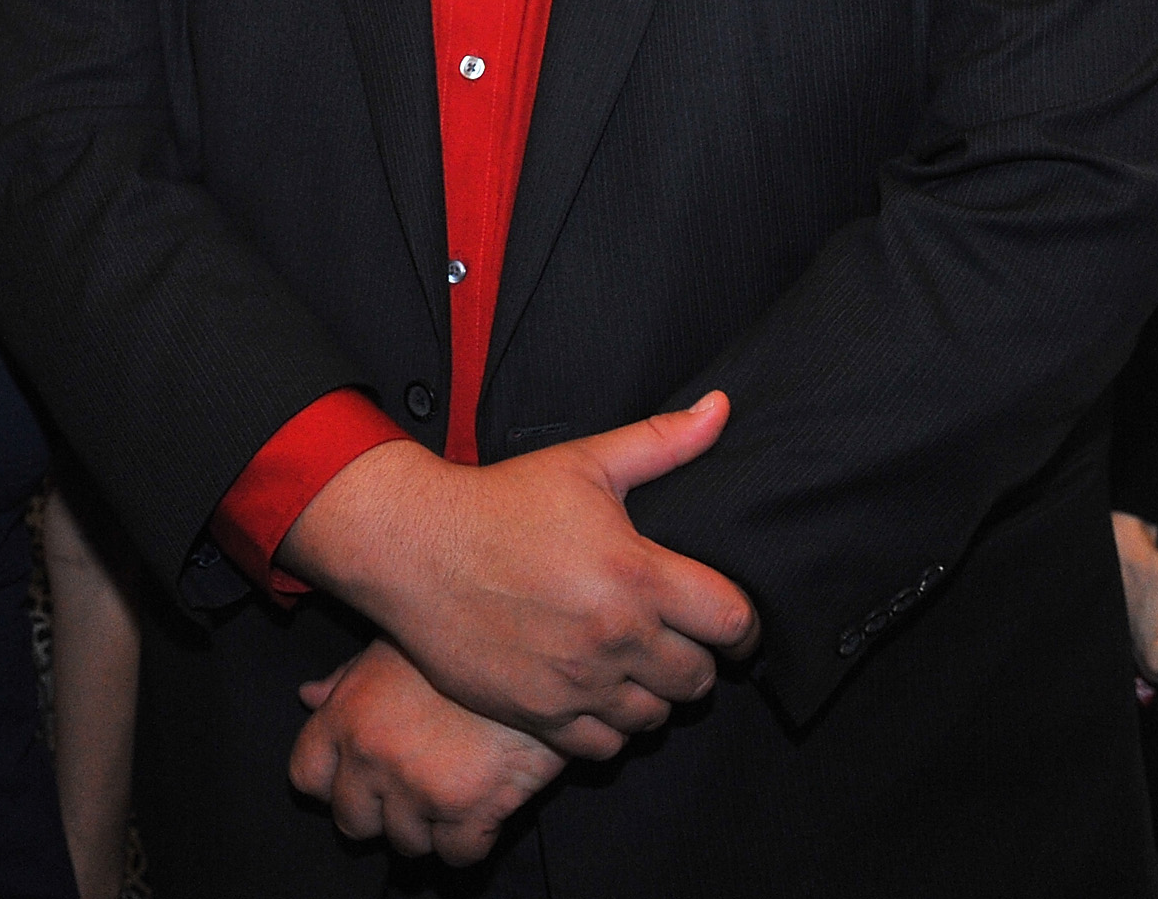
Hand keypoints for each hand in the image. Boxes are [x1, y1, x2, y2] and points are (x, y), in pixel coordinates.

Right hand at [278, 394, 757, 759]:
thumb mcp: (584, 461)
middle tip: (677, 638)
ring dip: (655, 694)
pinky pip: (605, 746)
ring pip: (655, 717)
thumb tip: (720, 409)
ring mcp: (576, 683)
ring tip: (636, 665)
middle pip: (700, 678)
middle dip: (698, 658)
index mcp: (637, 575)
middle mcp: (615, 637)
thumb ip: (662, 441)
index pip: (733, 622)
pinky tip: (599, 693)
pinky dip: (611, 726)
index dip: (744, 624)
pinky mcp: (539, 714)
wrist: (414, 547)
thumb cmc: (499, 501)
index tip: (731, 621)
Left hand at [289, 639, 562, 864]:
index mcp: (347, 714)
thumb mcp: (391, 644)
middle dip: (378, 812)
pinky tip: (480, 808)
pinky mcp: (471, 810)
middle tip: (410, 789)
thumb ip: (346, 679)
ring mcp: (420, 788)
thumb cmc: (459, 639)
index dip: (331, 781)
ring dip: (426, 825)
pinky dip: (468, 841)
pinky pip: (456, 856)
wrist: (535, 647)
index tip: (356, 778)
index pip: (305, 777)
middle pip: (351, 822)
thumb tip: (308, 697)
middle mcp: (373, 756)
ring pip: (406, 843)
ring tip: (450, 787)